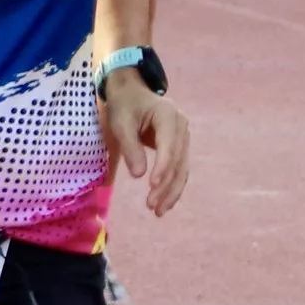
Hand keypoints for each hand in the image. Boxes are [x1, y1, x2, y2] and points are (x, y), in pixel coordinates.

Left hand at [104, 71, 190, 215]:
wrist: (132, 92)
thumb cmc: (125, 106)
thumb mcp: (121, 123)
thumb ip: (130, 147)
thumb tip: (139, 175)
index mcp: (169, 116)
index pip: (169, 145)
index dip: (163, 167)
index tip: (152, 186)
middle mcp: (182, 127)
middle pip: (178, 161)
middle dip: (166, 186)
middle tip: (151, 206)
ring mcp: (183, 138)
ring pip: (181, 169)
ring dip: (171, 191)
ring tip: (158, 211)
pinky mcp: (179, 147)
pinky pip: (179, 169)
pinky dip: (172, 187)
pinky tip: (164, 203)